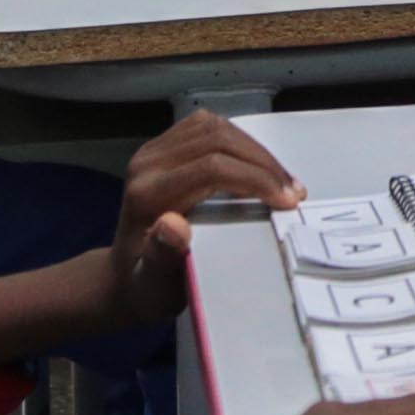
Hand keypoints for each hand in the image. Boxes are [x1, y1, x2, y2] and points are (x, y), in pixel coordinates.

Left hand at [107, 111, 303, 326]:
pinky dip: (239, 142)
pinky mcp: (162, 146)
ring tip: (281, 180)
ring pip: (215, 127)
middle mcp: (146, 164)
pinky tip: (256, 166)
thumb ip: (162, 257)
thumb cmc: (146, 288)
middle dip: (263, 163)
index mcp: (147, 195)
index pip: (212, 167)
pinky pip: (207, 127)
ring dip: (255, 151)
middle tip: (293, 192)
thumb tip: (173, 226)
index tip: (288, 201)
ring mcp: (152, 151)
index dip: (256, 178)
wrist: (121, 276)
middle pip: (217, 140)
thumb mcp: (154, 287)